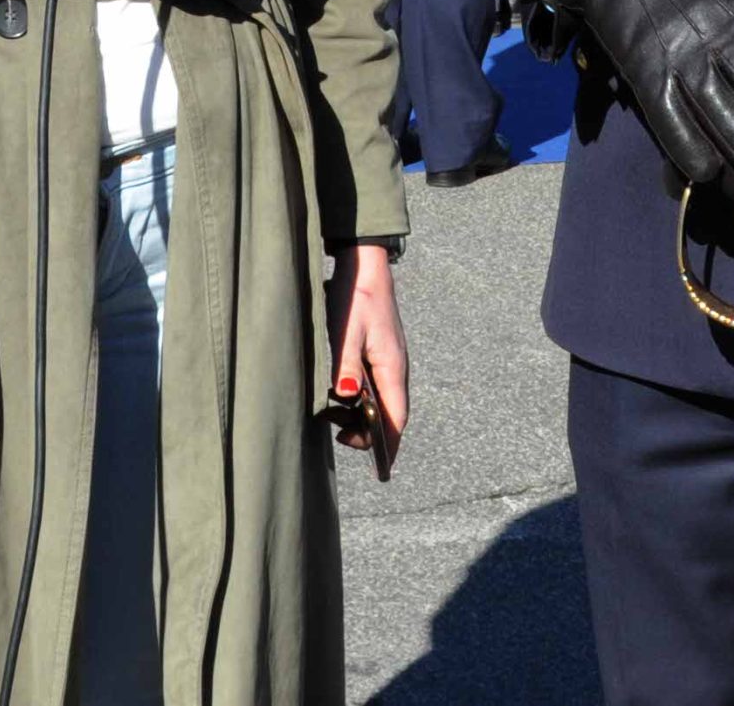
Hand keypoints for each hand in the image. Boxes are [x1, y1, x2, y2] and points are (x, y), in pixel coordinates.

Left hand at [325, 241, 407, 460]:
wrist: (364, 265)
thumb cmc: (355, 298)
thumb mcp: (346, 333)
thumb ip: (346, 366)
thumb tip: (346, 398)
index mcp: (392, 367)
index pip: (397, 417)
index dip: (390, 445)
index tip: (381, 469)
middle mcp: (396, 366)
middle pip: (392, 412)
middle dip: (374, 433)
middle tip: (343, 439)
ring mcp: (390, 358)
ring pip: (384, 398)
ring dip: (366, 415)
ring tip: (337, 421)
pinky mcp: (381, 351)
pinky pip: (377, 384)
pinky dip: (364, 398)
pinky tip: (343, 396)